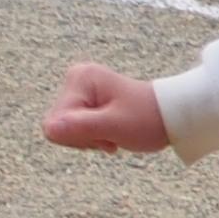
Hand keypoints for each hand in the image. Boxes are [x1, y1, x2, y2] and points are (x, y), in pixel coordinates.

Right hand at [45, 63, 167, 153]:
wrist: (169, 116)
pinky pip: (72, 129)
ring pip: (63, 130)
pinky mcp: (83, 102)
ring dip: (89, 139)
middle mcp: (75, 80)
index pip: (54, 122)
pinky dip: (91, 137)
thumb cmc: (148, 119)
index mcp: (80, 79)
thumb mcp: (115, 126)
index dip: (78, 136)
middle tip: (111, 135)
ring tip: (114, 133)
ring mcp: (78, 91)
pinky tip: (110, 134)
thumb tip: (49, 129)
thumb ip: (82, 127)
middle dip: (84, 138)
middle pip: (56, 125)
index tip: (107, 133)